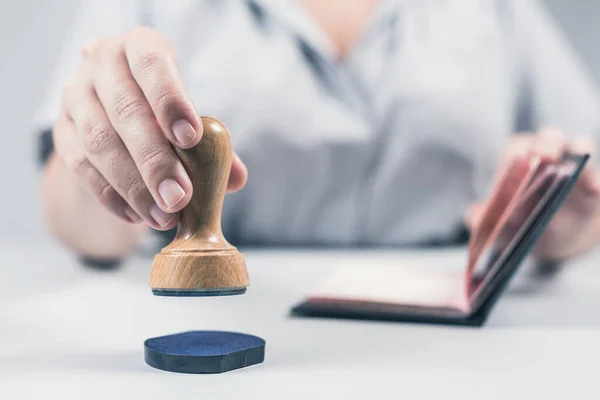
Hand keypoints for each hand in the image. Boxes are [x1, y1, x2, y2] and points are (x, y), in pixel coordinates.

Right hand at [53, 27, 246, 230]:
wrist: (112, 108)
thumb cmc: (163, 106)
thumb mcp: (187, 110)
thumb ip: (213, 142)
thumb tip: (235, 177)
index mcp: (139, 46)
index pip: (152, 65)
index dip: (171, 101)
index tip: (190, 138)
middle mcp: (101, 64)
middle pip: (126, 112)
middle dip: (154, 160)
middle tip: (179, 198)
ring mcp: (75, 96)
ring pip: (99, 143)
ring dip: (134, 187)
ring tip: (163, 217)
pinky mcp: (61, 131)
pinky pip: (81, 166)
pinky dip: (111, 196)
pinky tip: (137, 216)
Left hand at [466, 127, 599, 260]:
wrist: (550, 239)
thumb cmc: (519, 221)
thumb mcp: (498, 223)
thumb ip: (482, 218)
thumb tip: (473, 216)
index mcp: (520, 161)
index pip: (518, 147)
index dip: (517, 153)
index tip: (517, 160)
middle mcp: (548, 156)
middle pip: (549, 137)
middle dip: (546, 143)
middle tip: (545, 156)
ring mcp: (574, 167)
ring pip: (579, 144)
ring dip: (578, 148)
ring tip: (575, 167)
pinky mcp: (593, 186)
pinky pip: (597, 176)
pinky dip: (596, 180)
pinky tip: (594, 189)